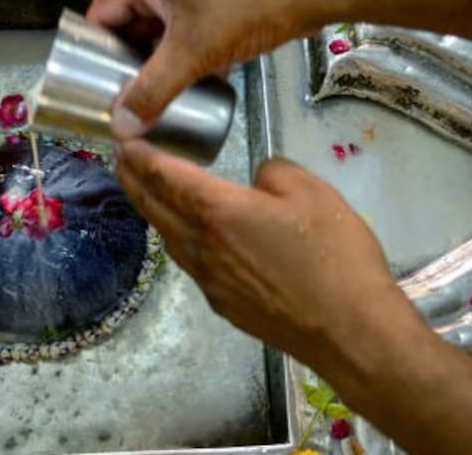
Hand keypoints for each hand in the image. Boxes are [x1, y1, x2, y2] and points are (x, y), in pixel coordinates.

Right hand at [87, 0, 322, 137]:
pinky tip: (193, 79)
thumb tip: (121, 127)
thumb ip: (153, 91)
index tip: (96, 84)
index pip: (102, 12)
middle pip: (131, 19)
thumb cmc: (247, 10)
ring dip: (161, 56)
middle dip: (130, 58)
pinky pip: (189, 22)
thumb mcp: (193, 55)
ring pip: (163, 24)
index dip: (95, 49)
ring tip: (159, 92)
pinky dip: (187, 48)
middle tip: (128, 95)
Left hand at [114, 140, 427, 374]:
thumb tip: (257, 181)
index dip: (141, 156)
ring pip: (168, 238)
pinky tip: (190, 235)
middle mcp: (202, 247)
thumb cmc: (334, 257)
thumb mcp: (311, 192)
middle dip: (134, 179)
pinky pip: (189, 262)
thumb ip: (274, 173)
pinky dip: (177, 239)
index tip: (124, 140)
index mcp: (219, 211)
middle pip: (154, 207)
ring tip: (149, 191)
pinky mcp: (223, 304)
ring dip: (153, 210)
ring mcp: (209, 281)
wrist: (349, 331)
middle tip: (122, 158)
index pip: (165, 176)